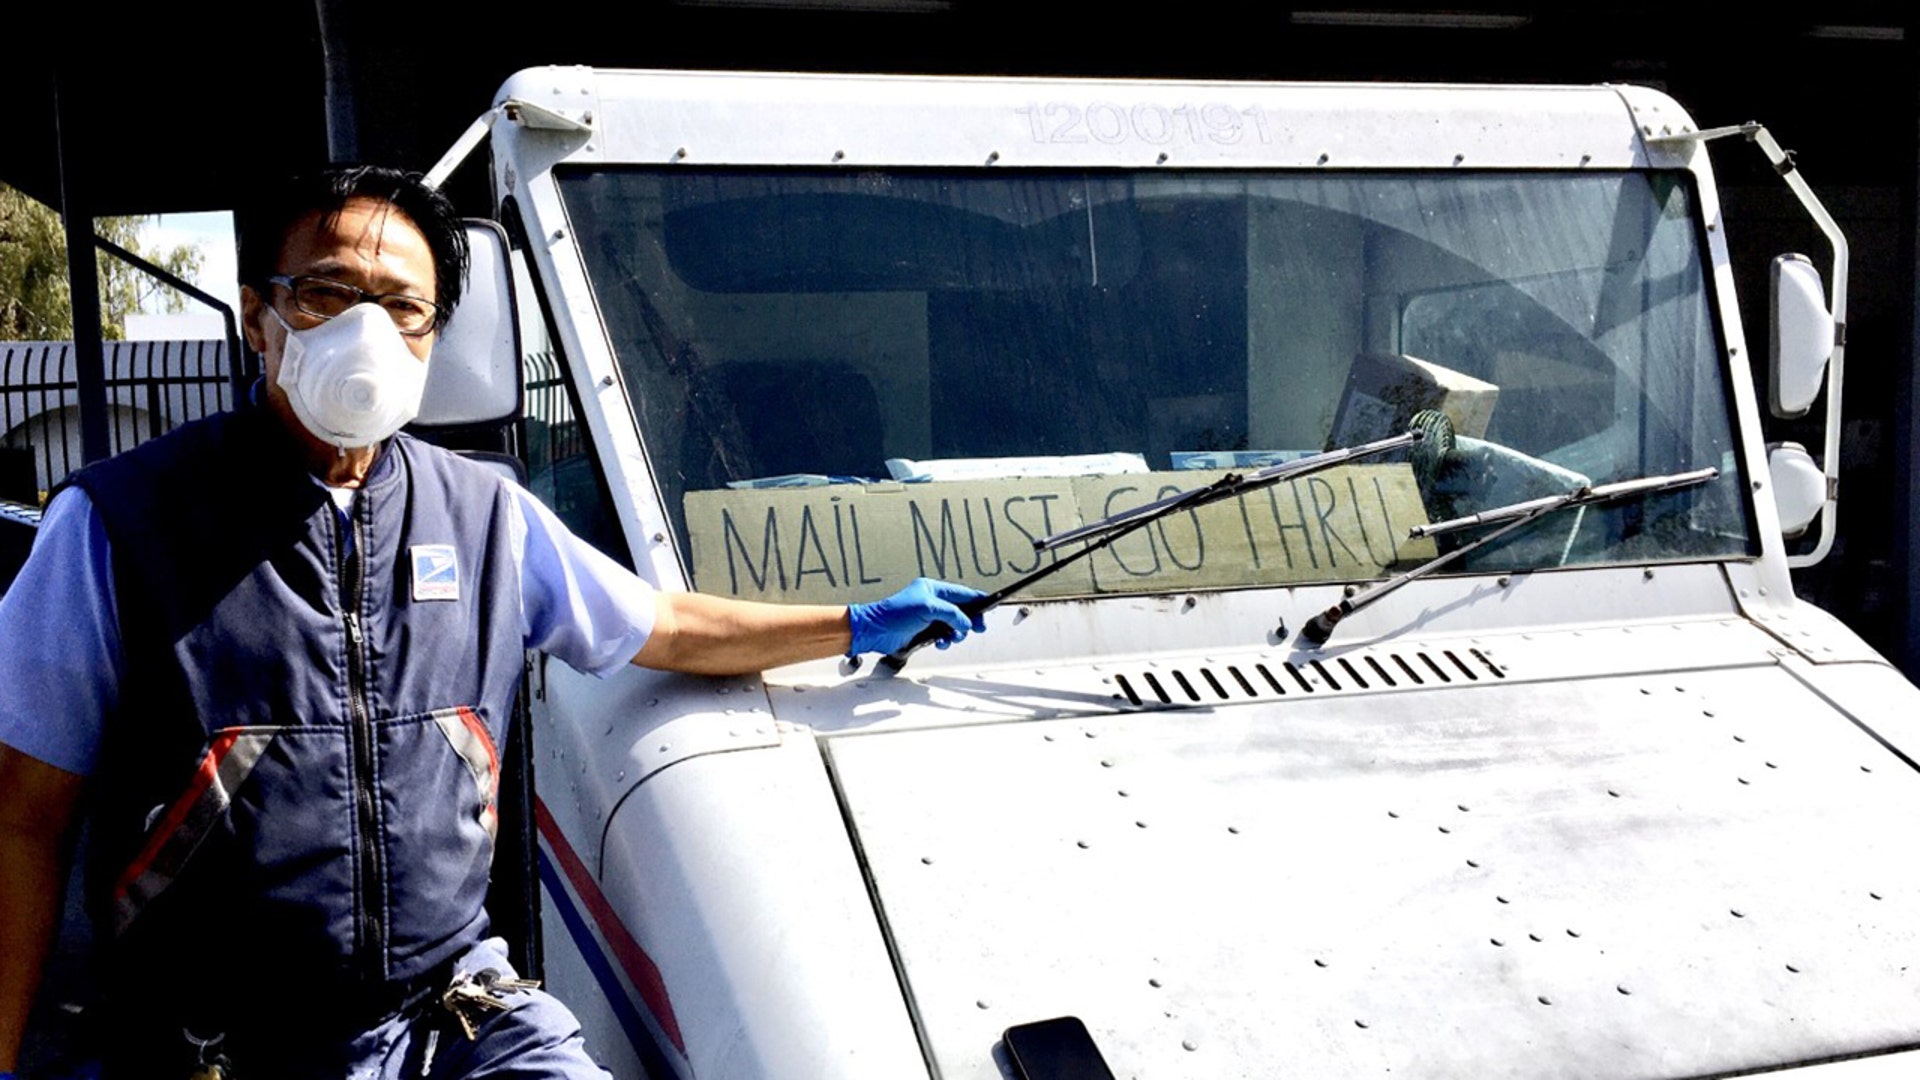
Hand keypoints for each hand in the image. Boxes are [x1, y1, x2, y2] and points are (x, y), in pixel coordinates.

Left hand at [847, 579, 987, 654]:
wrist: (875, 631)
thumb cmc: (895, 614)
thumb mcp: (928, 608)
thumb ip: (951, 613)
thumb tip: (966, 622)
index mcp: (932, 589)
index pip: (961, 593)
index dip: (976, 599)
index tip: (990, 605)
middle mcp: (932, 602)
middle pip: (960, 610)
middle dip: (969, 620)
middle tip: (978, 628)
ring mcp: (928, 617)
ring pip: (953, 625)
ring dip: (956, 633)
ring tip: (953, 637)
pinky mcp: (923, 632)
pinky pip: (943, 636)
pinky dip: (945, 640)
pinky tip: (940, 643)